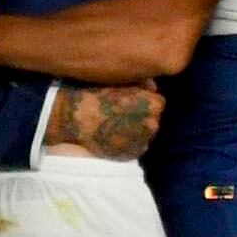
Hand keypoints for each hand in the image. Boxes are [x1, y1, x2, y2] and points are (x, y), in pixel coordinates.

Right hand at [45, 81, 162, 159]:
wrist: (78, 117)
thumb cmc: (99, 95)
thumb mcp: (123, 82)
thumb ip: (143, 85)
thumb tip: (153, 88)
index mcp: (154, 105)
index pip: (158, 103)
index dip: (145, 101)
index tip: (133, 102)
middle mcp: (153, 124)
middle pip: (153, 119)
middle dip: (143, 116)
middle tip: (124, 114)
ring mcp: (143, 141)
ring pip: (145, 134)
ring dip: (137, 130)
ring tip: (118, 125)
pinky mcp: (131, 154)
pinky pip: (136, 147)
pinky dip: (129, 142)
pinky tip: (115, 136)